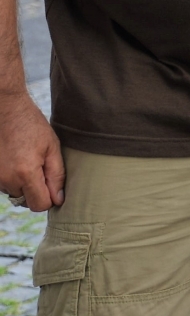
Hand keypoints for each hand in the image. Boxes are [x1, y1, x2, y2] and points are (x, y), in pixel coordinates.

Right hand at [0, 91, 64, 210]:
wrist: (7, 110)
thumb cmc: (32, 125)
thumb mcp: (52, 147)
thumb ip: (57, 176)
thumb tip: (58, 199)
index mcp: (26, 173)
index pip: (40, 205)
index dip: (50, 198)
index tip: (52, 184)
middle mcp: (7, 179)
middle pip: (27, 202)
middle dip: (36, 191)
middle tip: (40, 167)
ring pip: (15, 194)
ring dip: (23, 184)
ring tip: (26, 160)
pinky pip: (5, 185)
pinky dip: (12, 178)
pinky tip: (16, 160)